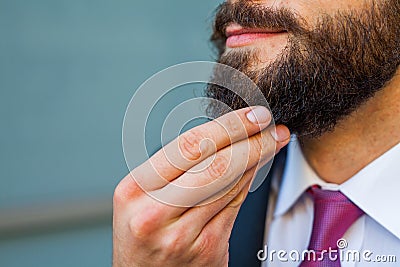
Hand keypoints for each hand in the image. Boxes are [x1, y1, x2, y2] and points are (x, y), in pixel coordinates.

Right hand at [113, 106, 289, 266]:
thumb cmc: (144, 232)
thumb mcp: (143, 197)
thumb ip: (177, 169)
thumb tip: (226, 134)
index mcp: (134, 190)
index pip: (188, 147)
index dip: (227, 127)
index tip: (252, 115)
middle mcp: (155, 213)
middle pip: (215, 165)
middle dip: (251, 139)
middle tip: (271, 123)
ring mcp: (183, 235)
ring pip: (230, 184)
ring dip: (257, 158)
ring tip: (273, 140)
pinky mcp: (207, 250)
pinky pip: (235, 205)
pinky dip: (249, 181)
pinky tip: (257, 166)